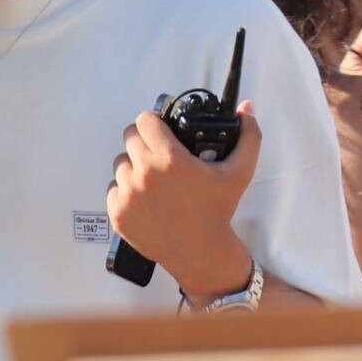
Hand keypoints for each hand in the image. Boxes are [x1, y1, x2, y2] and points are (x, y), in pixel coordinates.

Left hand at [107, 101, 258, 303]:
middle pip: (129, 139)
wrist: (200, 251)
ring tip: (152, 179)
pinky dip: (125, 191)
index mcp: (169, 159)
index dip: (153, 122)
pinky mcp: (118, 213)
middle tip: (157, 154)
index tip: (159, 130)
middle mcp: (144, 174)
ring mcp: (128, 194)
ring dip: (133, 167)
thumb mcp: (239, 172)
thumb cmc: (218, 211)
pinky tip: (144, 198)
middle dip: (143, 142)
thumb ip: (248, 136)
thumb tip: (247, 108)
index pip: (144, 121)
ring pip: (120, 164)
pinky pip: (113, 189)